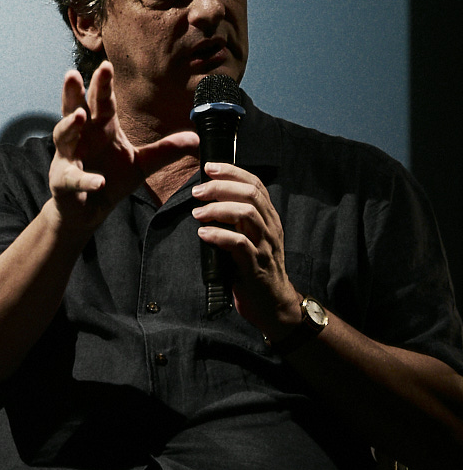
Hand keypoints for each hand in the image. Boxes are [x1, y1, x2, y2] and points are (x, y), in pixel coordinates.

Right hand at [48, 62, 198, 232]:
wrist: (89, 211)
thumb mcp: (141, 164)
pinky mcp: (63, 181)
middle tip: (73, 74)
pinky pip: (74, 178)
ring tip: (79, 116)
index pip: (101, 102)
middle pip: (73, 109)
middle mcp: (81, 138)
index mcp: (100, 129)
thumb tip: (196, 138)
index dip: (102, 85)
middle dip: (73, 93)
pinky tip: (98, 181)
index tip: (106, 65)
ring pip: (62, 137)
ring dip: (69, 126)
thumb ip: (165, 150)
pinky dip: (85, 179)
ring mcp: (69, 158)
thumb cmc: (109, 179)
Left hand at [190, 162, 299, 335]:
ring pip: (246, 214)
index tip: (209, 167)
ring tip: (197, 213)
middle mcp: (270, 228)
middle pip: (250, 194)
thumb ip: (236, 217)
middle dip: (220, 187)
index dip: (232, 172)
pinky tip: (203, 234)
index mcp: (268, 218)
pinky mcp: (255, 266)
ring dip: (217, 209)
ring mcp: (265, 246)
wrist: (272, 303)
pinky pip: (239, 244)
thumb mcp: (250, 236)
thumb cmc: (254, 267)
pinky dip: (218, 235)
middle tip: (197, 192)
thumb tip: (207, 196)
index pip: (255, 184)